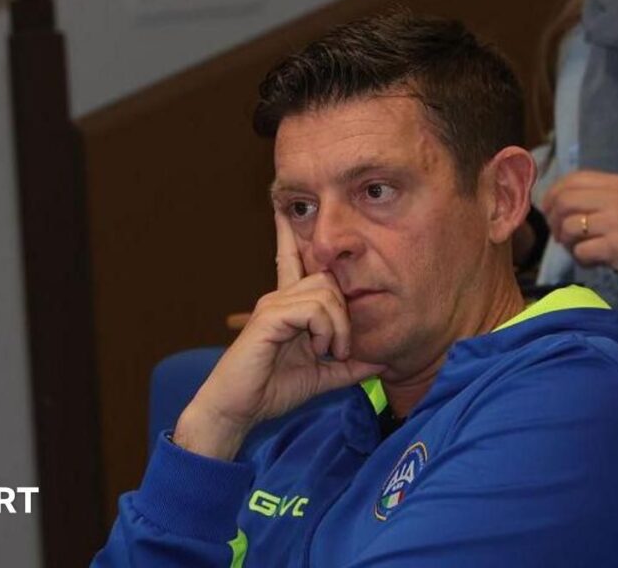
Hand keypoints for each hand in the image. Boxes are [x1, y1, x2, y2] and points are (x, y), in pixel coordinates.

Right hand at [174, 211, 385, 459]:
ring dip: (338, 326)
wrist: (237, 409)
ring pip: (324, 292)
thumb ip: (348, 367)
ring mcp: (272, 305)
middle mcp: (278, 298)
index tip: (282, 208)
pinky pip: (312, 309)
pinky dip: (325, 330)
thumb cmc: (271, 391)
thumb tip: (380, 362)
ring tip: (330, 351)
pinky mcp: (269, 318)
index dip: (288, 234)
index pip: (290, 260)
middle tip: (342, 349)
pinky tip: (318, 349)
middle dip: (345, 314)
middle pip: (328, 280)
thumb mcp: (321, 377)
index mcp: (286, 307)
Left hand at [541, 171, 617, 283]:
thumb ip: (597, 195)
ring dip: (565, 241)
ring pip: (568, 227)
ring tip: (576, 247)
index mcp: (615, 183)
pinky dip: (580, 258)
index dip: (552, 194)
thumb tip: (558, 202)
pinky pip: (581, 251)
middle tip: (560, 234)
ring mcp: (613, 222)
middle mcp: (613, 198)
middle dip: (553, 220)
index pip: (571, 179)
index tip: (548, 208)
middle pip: (563, 202)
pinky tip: (591, 260)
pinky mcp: (614, 246)